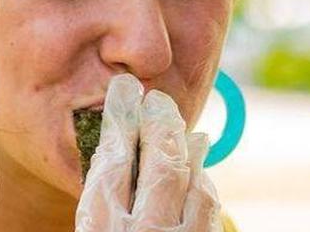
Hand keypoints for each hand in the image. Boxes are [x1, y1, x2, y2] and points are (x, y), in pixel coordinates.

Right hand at [76, 74, 222, 231]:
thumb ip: (100, 205)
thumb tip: (112, 153)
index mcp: (101, 228)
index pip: (113, 162)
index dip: (120, 121)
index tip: (123, 92)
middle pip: (161, 163)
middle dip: (160, 125)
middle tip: (158, 100)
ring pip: (192, 181)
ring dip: (187, 151)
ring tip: (183, 133)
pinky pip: (208, 208)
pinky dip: (201, 184)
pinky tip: (196, 174)